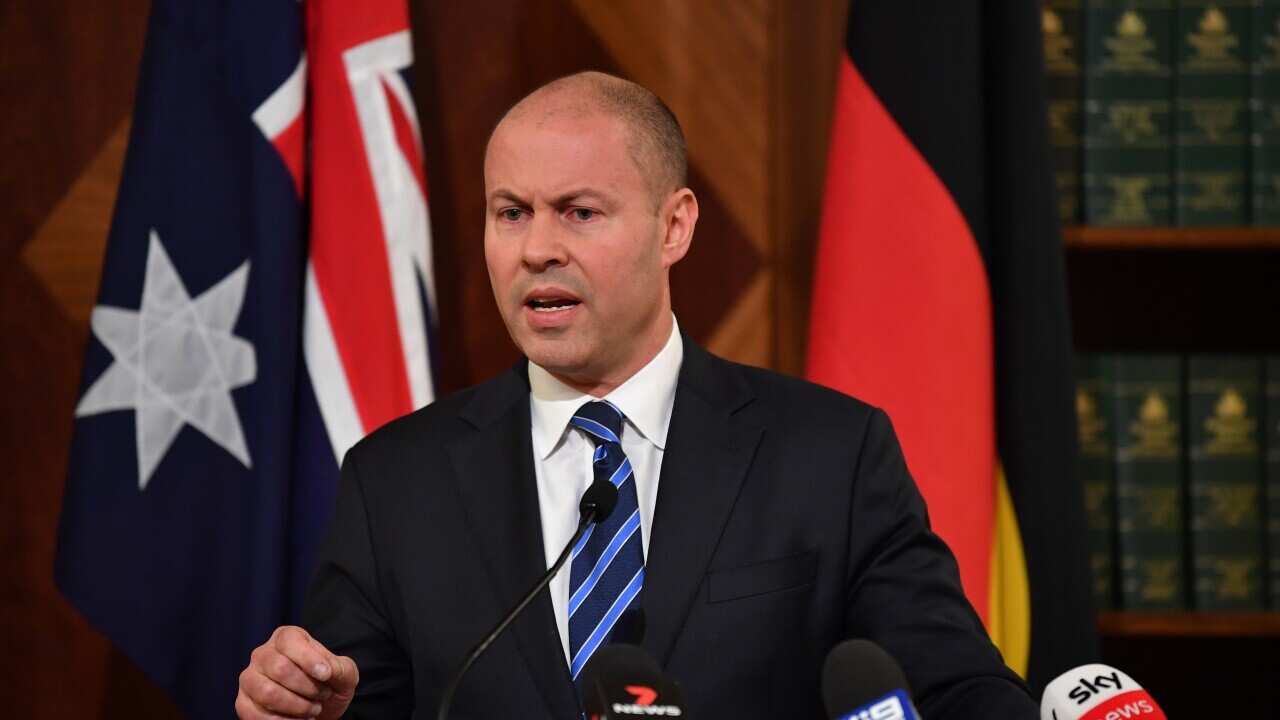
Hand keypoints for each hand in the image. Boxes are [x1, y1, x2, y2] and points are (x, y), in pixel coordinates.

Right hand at [236, 626, 359, 718]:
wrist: (319, 707)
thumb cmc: (328, 683)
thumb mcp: (344, 672)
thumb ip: (340, 668)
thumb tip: (327, 670)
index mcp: (286, 638)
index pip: (290, 641)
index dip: (309, 659)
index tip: (326, 675)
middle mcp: (263, 654)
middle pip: (279, 668)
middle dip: (307, 688)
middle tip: (322, 696)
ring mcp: (249, 678)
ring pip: (267, 692)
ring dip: (296, 706)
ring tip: (312, 710)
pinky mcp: (243, 702)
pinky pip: (254, 714)